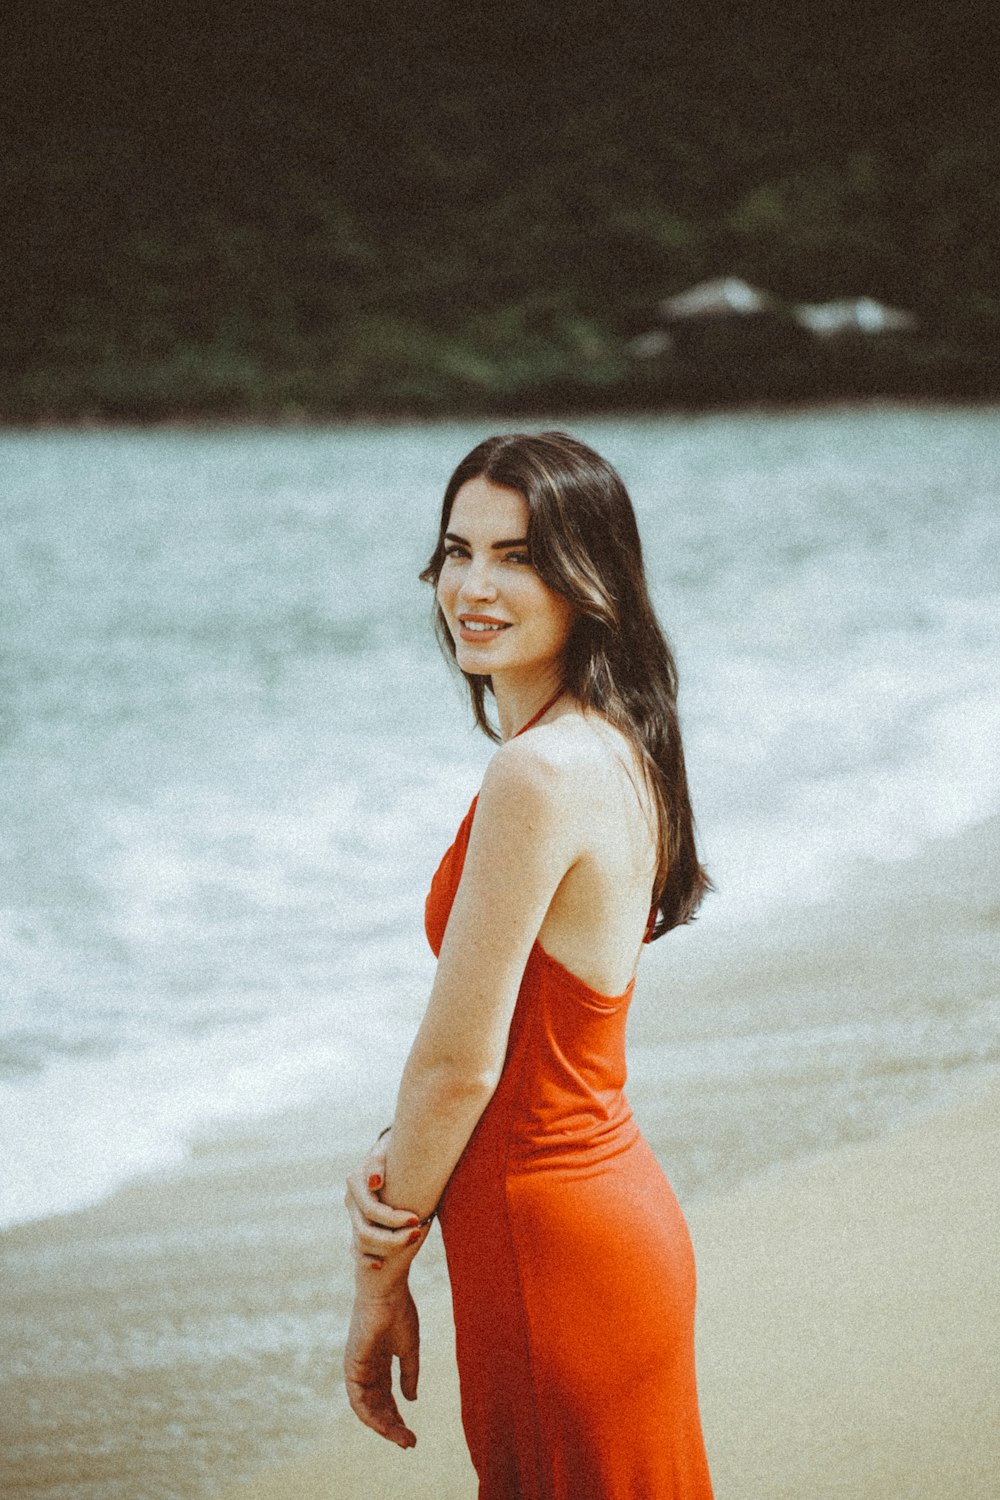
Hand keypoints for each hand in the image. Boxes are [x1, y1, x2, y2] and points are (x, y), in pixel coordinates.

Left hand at [344, 1279, 419, 1447]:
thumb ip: (409, 1374)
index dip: (397, 1415)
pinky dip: (372, 1417)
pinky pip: (359, 1401)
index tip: (412, 1432)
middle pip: (378, 1405)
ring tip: (403, 1440)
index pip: (386, 1395)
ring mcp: (358, 1368)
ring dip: (385, 1426)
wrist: (387, 1290)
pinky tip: (388, 1427)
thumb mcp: (409, 1348)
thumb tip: (411, 1399)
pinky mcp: (352, 1367)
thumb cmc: (399, 1311)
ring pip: (368, 1408)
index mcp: (379, 1359)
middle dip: (393, 1425)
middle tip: (410, 1443)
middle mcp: (366, 1367)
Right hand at [345, 1135, 429, 1271]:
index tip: (415, 1219)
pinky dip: (367, 1260)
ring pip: (361, 1242)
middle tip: (417, 1231)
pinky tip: (381, 1264)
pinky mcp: (358, 1228)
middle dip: (392, 1236)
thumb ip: (379, 1165)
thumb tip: (374, 1182)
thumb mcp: (391, 1154)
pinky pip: (356, 1251)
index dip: (392, 1219)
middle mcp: (352, 1199)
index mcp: (357, 1180)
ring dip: (388, 1246)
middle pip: (365, 1230)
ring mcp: (354, 1215)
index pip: (371, 1210)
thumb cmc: (399, 1153)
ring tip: (414, 1239)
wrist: (398, 1157)